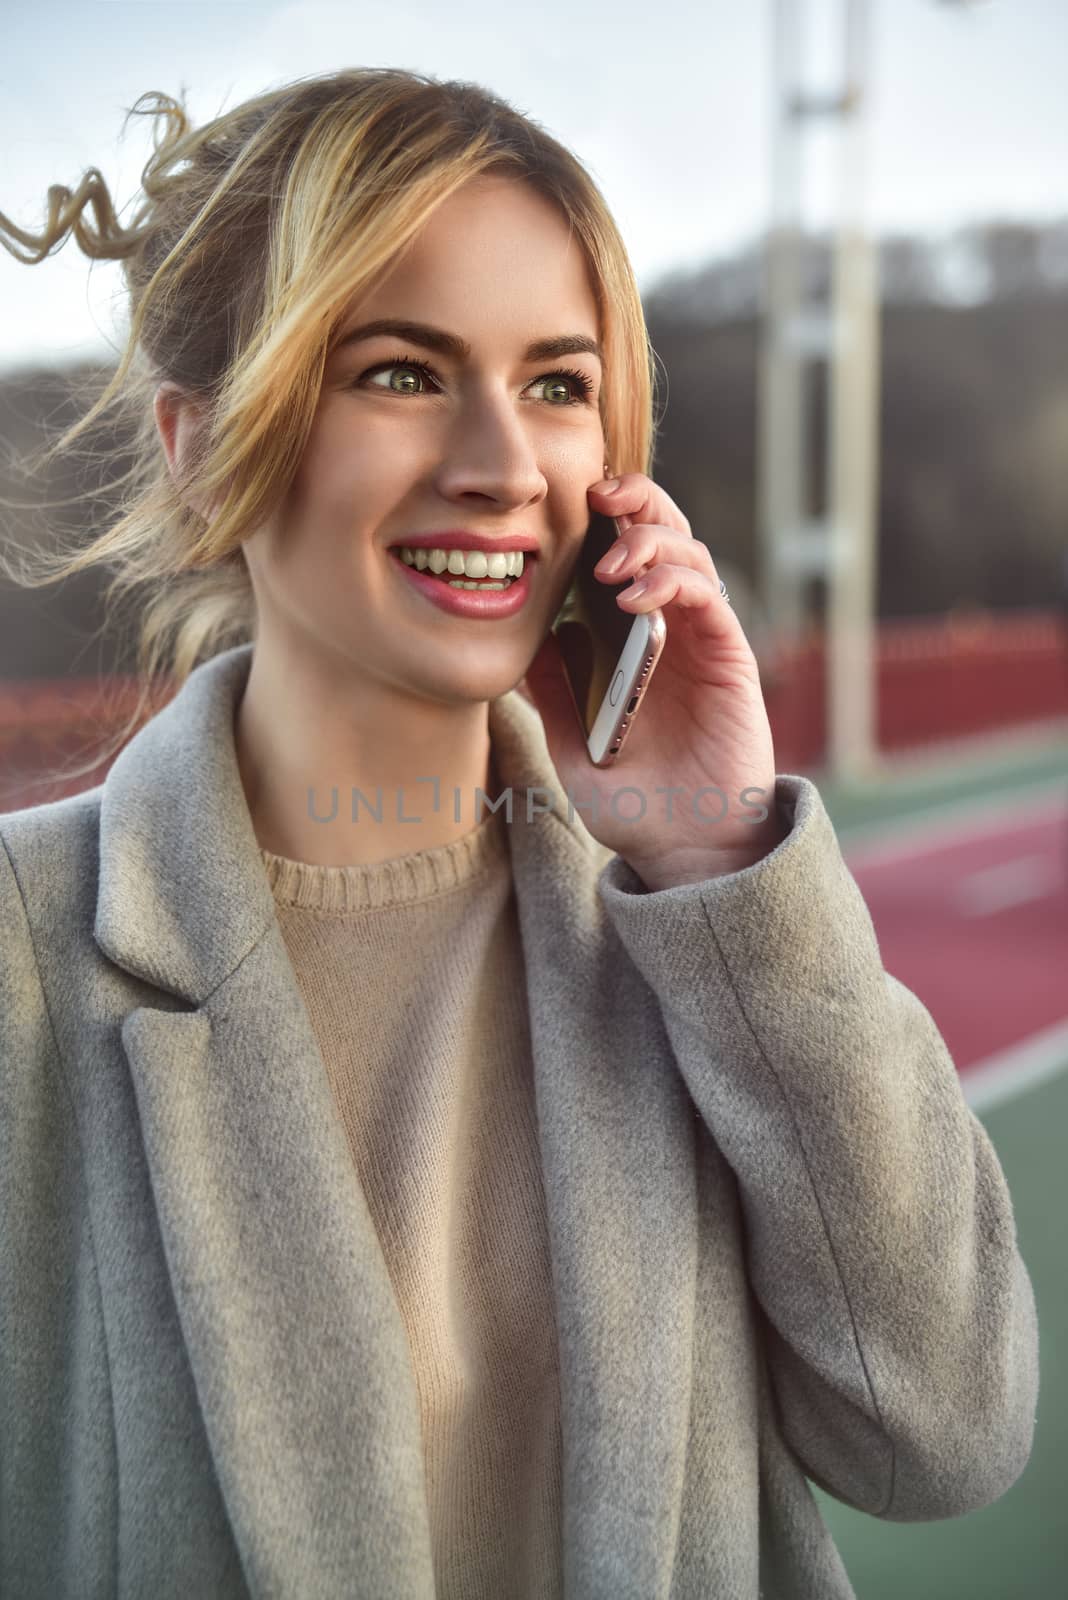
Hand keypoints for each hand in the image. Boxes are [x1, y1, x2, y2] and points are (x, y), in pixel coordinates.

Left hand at [521, 472, 785, 888]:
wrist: (683, 849)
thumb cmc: (633, 803)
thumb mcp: (570, 744)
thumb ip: (549, 691)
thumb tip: (517, 640)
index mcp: (632, 639)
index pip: (623, 553)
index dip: (603, 517)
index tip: (566, 502)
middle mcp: (671, 629)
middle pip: (663, 532)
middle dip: (634, 499)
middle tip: (598, 494)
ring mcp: (702, 640)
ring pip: (688, 552)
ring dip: (648, 542)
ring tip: (610, 566)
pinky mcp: (729, 657)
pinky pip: (708, 597)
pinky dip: (673, 583)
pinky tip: (637, 599)